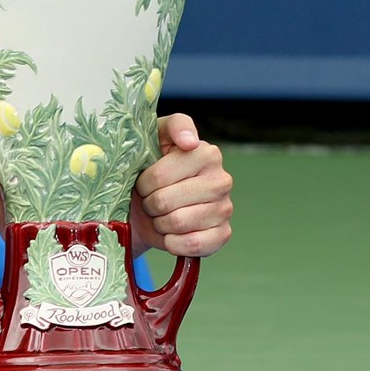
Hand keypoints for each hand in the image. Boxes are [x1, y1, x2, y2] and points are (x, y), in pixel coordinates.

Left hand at [132, 113, 233, 256]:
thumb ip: (173, 126)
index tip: (143, 180)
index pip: (159, 177)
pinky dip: (173, 243)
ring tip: (160, 214)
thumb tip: (190, 141)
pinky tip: (170, 233)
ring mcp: (225, 208)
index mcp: (207, 153)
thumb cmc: (148, 165)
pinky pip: (194, 244)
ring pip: (177, 223)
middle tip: (150, 200)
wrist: (146, 203)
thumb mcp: (154, 135)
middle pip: (166, 201)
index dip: (143, 183)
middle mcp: (222, 180)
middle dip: (149, 204)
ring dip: (159, 223)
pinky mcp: (223, 234)